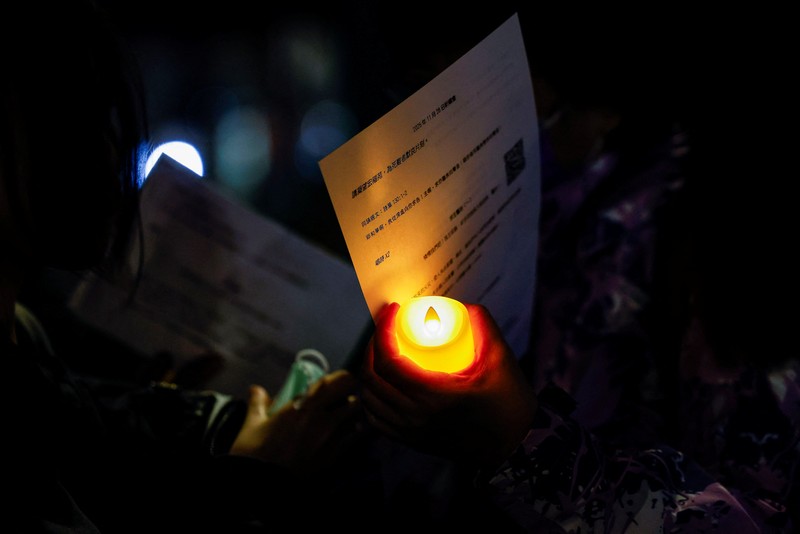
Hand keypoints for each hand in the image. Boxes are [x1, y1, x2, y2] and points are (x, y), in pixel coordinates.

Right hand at [229, 369, 364, 479]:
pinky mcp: (335, 456)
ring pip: (357, 416)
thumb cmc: (254, 452)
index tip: (339, 380)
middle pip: (353, 396)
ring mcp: (332, 438)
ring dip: (354, 413)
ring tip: (346, 416)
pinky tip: (349, 433)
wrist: (260, 486)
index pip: (337, 381)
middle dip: (351, 395)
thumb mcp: (252, 424)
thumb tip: (255, 389)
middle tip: (343, 397)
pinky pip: (356, 437)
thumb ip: (258, 403)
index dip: (342, 378)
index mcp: (303, 405)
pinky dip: (355, 432)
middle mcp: (323, 418)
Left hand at [360, 302, 536, 467]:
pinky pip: (375, 420)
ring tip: (382, 351)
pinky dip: (370, 398)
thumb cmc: (509, 406)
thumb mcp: (501, 361)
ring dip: (368, 370)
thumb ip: (484, 327)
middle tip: (386, 328)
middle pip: (371, 377)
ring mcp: (409, 432)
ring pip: (369, 399)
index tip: (392, 311)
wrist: (514, 448)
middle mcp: (414, 417)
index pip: (388, 361)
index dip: (382, 331)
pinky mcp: (411, 441)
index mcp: (433, 396)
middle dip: (371, 346)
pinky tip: (381, 383)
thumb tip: (465, 306)